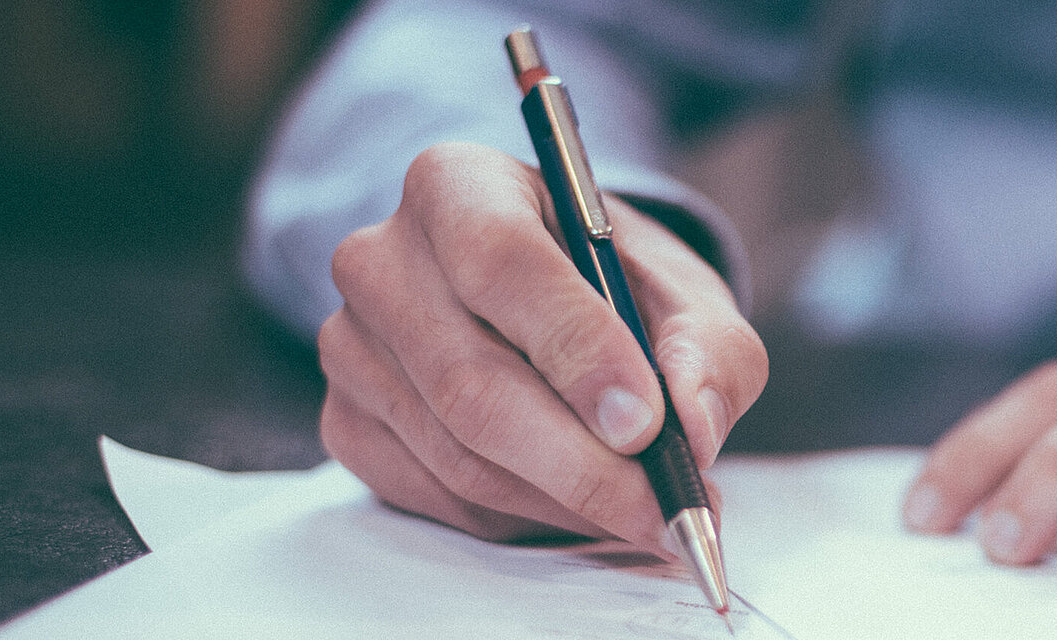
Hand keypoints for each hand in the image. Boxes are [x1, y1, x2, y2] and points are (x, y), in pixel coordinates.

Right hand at [318, 142, 765, 548]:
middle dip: (582, 464)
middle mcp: (382, 259)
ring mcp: (351, 346)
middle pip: (471, 381)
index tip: (646, 422)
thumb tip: (693, 426)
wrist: (551, 304)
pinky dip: (524, 518)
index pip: (501, 262)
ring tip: (646, 512)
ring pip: (459, 455)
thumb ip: (709, 350)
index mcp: (458, 184)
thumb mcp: (686, 294)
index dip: (575, 348)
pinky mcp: (347, 422)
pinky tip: (581, 506)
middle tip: (664, 508)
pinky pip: (438, 497)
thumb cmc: (616, 286)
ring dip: (565, 502)